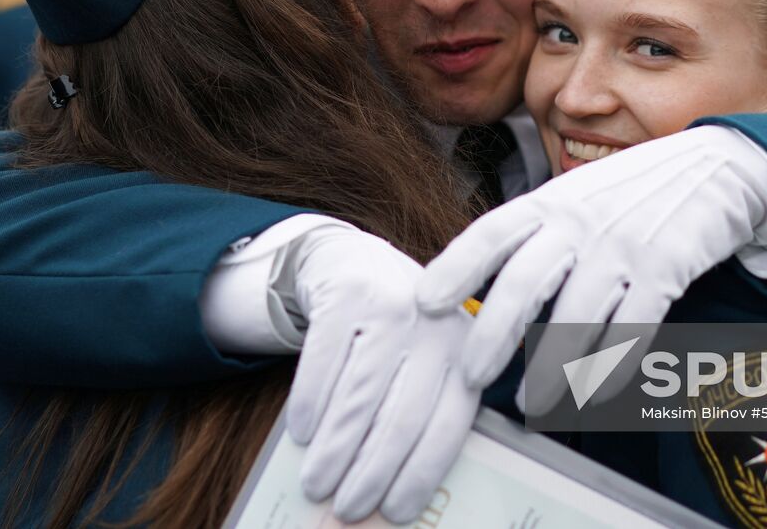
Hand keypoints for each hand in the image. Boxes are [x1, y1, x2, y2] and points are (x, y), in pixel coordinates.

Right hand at [286, 227, 479, 523]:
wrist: (355, 264)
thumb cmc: (392, 335)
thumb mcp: (422, 362)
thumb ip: (420, 413)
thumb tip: (394, 496)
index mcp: (465, 352)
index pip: (449, 424)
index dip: (421, 473)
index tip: (395, 512)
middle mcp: (436, 325)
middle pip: (401, 417)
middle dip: (371, 473)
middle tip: (347, 509)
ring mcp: (393, 303)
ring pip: (358, 397)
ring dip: (334, 450)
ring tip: (317, 483)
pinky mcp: (348, 292)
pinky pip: (323, 363)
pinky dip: (309, 406)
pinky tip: (300, 434)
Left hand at [417, 126, 766, 412]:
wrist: (713, 168)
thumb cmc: (628, 195)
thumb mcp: (571, 201)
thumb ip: (529, 239)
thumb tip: (471, 292)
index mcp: (549, 203)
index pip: (491, 232)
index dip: (455, 267)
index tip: (426, 303)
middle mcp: (581, 221)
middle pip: (526, 281)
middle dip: (494, 334)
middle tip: (470, 378)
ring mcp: (624, 244)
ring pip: (578, 314)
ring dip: (552, 366)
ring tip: (532, 402)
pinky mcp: (667, 268)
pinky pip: (633, 326)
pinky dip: (612, 364)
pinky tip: (594, 392)